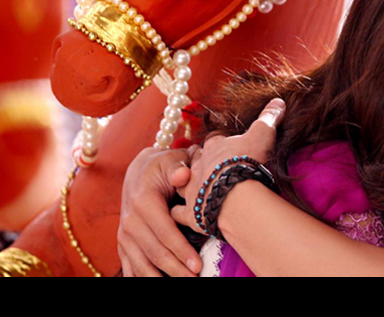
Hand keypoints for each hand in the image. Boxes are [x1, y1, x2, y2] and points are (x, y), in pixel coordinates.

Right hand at [118, 146, 201, 277]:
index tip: (198, 266)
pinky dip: (141, 279)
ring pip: (141, 265)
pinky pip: (130, 267)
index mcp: (143, 202)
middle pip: (155, 253)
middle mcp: (130, 222)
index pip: (165, 233)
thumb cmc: (163, 166)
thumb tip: (183, 175)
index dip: (182, 251)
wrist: (139, 171)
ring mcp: (124, 235)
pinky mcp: (123, 244)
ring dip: (159, 279)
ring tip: (182, 283)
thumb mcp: (172, 160)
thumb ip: (180, 166)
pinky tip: (156, 285)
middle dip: (176, 270)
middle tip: (195, 280)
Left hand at [171, 99, 285, 233]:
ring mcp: (192, 189)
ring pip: (183, 184)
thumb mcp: (263, 134)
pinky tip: (183, 215)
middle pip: (197, 161)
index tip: (227, 147)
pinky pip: (178, 213)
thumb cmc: (248, 162)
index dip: (220, 143)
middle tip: (214, 170)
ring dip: (189, 186)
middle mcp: (199, 166)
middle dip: (204, 164)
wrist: (236, 195)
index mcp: (214, 147)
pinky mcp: (190, 212)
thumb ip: (269, 117)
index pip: (214, 141)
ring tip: (198, 190)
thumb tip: (279, 101)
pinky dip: (179, 214)